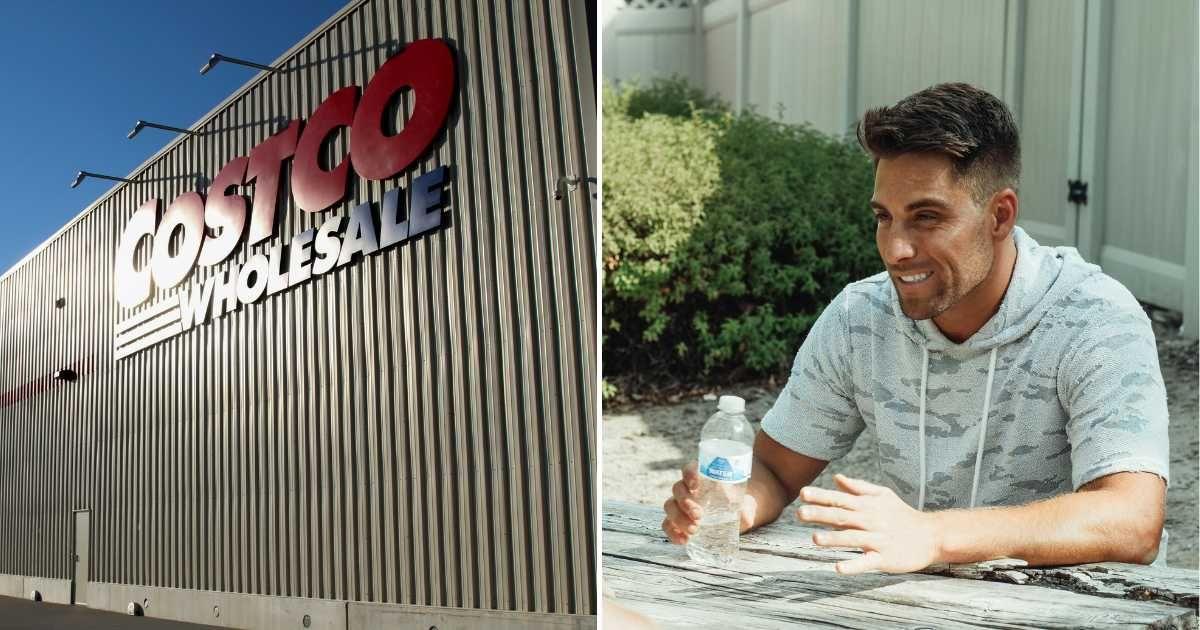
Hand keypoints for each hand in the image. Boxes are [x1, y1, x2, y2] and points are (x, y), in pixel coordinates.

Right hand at [660, 462, 752, 543]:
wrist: (735, 516)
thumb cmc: (738, 503)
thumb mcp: (746, 503)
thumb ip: (747, 508)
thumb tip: (744, 517)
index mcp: (702, 477)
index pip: (690, 469)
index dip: (689, 474)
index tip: (695, 485)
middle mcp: (688, 489)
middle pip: (677, 489)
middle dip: (685, 502)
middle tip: (699, 515)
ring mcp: (681, 505)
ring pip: (670, 506)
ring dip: (678, 518)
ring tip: (693, 530)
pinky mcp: (679, 521)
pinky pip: (668, 525)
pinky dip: (672, 532)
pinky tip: (683, 540)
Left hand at [796, 473, 941, 573]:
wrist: (933, 535)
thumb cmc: (903, 515)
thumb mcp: (883, 496)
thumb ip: (858, 488)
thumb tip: (837, 477)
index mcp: (868, 506)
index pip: (840, 499)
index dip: (821, 496)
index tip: (802, 493)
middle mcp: (871, 521)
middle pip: (843, 517)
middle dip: (821, 515)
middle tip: (799, 513)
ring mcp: (878, 541)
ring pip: (853, 539)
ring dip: (834, 539)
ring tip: (814, 539)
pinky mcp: (885, 559)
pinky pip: (867, 562)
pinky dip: (853, 565)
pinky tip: (838, 567)